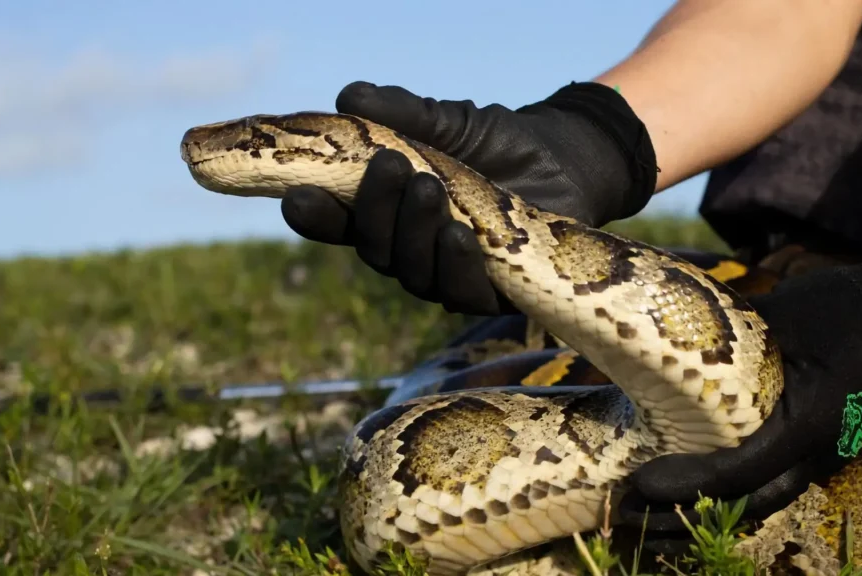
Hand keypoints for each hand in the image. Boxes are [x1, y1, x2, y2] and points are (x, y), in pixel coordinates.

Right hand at [281, 80, 656, 314]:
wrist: (565, 162)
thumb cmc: (498, 143)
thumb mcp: (450, 122)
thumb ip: (404, 113)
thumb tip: (350, 97)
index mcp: (387, 214)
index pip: (338, 223)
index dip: (314, 216)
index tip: (296, 197)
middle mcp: (409, 250)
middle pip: (374, 249)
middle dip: (376, 210)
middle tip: (391, 166)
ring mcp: (447, 276)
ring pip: (413, 274)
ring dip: (415, 234)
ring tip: (429, 189)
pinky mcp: (491, 294)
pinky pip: (462, 293)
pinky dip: (456, 265)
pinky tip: (460, 235)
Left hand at [616, 208, 861, 551]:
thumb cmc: (847, 308)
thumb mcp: (784, 312)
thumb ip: (729, 329)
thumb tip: (662, 329)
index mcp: (811, 422)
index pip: (739, 472)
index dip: (685, 484)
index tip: (639, 484)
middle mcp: (819, 452)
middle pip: (744, 505)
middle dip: (683, 517)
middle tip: (627, 514)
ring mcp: (821, 456)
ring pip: (756, 502)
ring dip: (701, 513)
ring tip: (648, 515)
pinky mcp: (815, 450)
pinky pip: (766, 484)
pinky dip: (725, 496)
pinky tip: (687, 493)